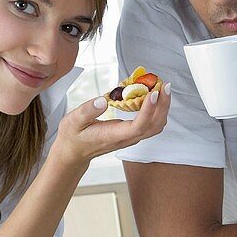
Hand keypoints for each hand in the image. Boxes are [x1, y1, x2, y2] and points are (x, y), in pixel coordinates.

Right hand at [52, 84, 170, 169]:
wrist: (73, 152)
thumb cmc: (73, 137)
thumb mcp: (73, 121)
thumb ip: (87, 111)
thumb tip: (103, 101)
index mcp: (113, 136)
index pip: (138, 126)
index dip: (149, 110)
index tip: (153, 93)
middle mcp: (126, 138)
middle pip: (154, 125)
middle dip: (163, 105)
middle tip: (163, 84)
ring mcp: (131, 137)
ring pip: (156, 125)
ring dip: (162, 106)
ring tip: (160, 87)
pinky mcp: (132, 133)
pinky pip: (151, 123)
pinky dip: (156, 109)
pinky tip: (152, 95)